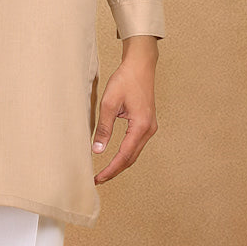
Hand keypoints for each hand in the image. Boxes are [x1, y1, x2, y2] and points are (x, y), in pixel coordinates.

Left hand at [91, 41, 157, 182]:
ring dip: (120, 164)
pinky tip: (115, 157)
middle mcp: (149, 129)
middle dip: (115, 170)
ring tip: (104, 172)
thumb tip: (96, 150)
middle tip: (98, 179)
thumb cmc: (125, 80)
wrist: (140, 66)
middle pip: (131, 158)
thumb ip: (104, 128)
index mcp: (141, 126)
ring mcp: (150, 127)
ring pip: (134, 153)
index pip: (124, 155)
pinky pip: (136, 144)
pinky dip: (125, 154)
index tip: (98, 178)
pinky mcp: (147, 124)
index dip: (111, 169)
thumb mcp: (109, 104)